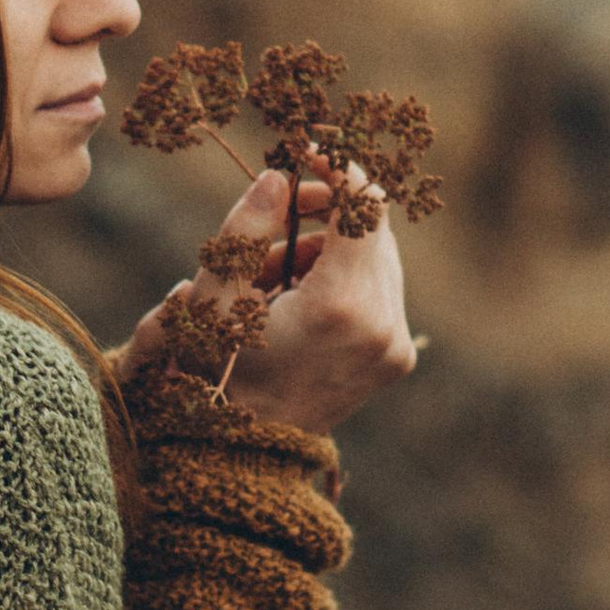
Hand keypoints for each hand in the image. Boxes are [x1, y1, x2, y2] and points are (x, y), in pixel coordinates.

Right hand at [120, 168, 418, 438]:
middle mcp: (382, 324)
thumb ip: (246, 230)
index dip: (336, 168)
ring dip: (329, 248)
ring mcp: (394, 345)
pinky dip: (341, 280)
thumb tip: (279, 178)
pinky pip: (379, 291)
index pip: (364, 205)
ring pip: (377, 258)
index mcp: (340, 306)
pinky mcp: (396, 358)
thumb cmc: (214, 375)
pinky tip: (295, 300)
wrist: (241, 457)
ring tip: (272, 276)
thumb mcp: (212, 297)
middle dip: (325, 211)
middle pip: (373, 228)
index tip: (302, 152)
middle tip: (274, 216)